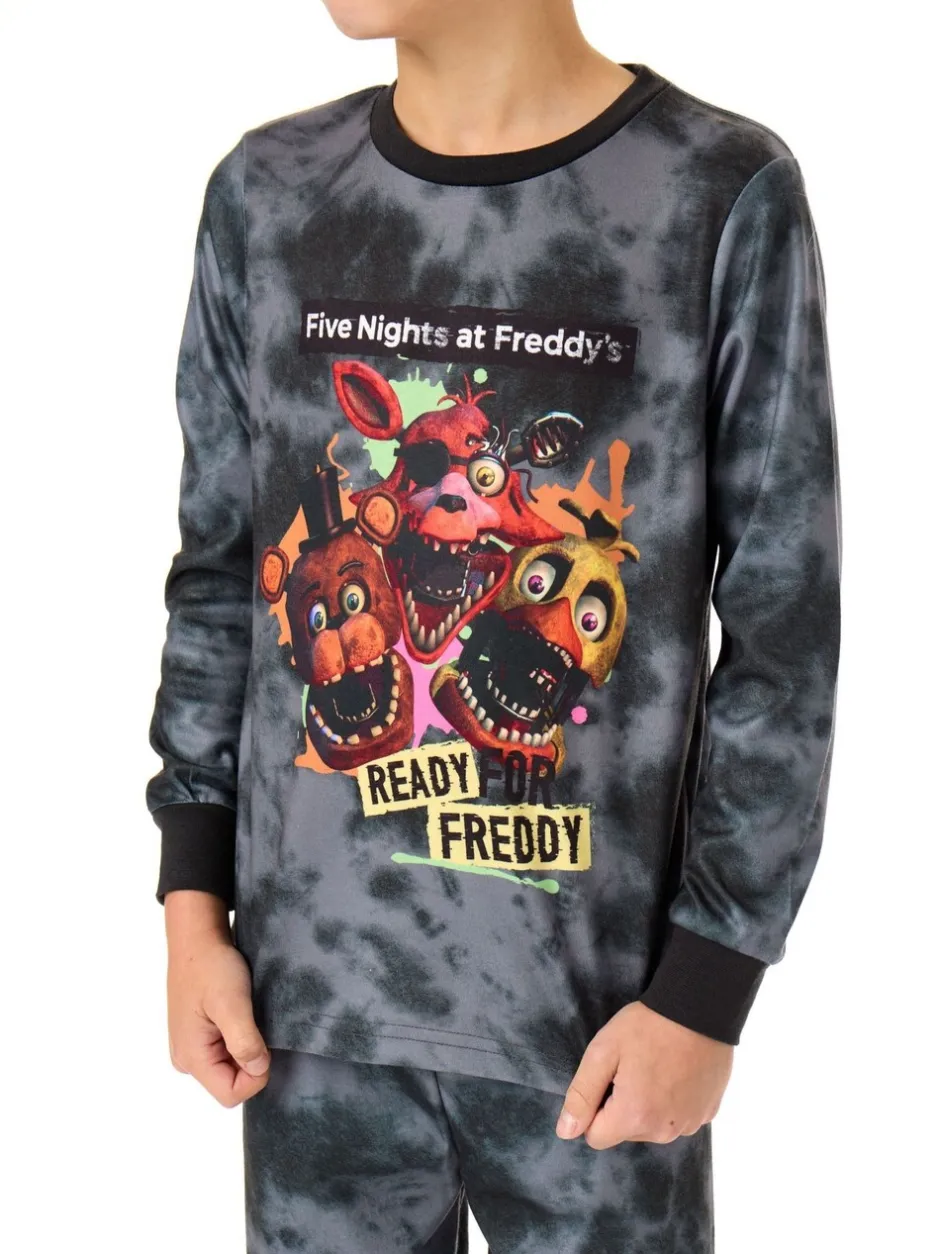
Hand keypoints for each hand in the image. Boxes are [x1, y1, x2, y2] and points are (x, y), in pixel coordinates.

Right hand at [165, 890, 269, 1106]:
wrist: (196, 938)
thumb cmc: (210, 967)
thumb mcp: (231, 1002)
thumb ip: (244, 1041)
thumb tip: (258, 1070)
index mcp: (191, 1057)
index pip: (231, 1095)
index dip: (256, 1076)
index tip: (265, 1043)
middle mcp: (186, 1059)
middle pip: (230, 1083)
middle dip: (251, 1061)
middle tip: (256, 1024)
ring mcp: (191, 1047)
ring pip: (229, 1067)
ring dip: (245, 1047)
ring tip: (247, 1015)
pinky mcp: (198, 1035)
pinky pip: (224, 1051)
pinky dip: (239, 1038)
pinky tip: (241, 1014)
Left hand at [556, 1002, 732, 1147]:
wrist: (698, 1009)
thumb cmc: (647, 1027)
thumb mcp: (603, 1052)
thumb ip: (581, 1095)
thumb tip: (565, 1131)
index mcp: (634, 1117)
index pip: (596, 1136)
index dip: (595, 1107)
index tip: (608, 1078)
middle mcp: (664, 1131)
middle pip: (626, 1132)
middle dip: (622, 1106)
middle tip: (632, 1067)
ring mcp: (689, 1124)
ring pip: (652, 1127)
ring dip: (648, 1106)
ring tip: (656, 1068)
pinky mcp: (707, 1114)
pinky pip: (678, 1118)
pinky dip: (673, 1102)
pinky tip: (677, 1073)